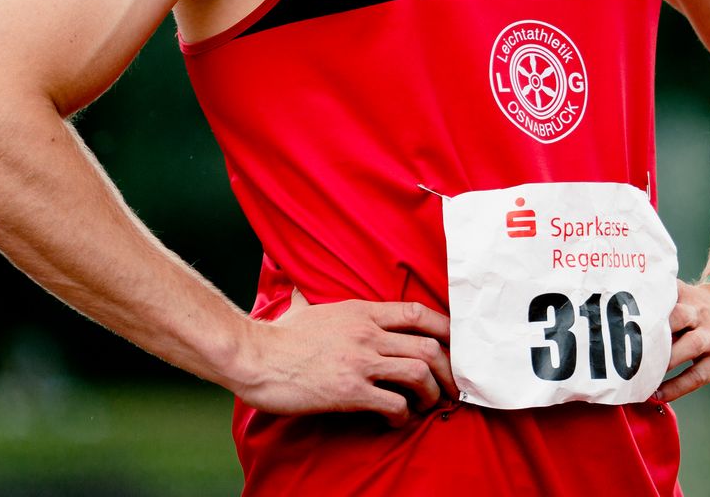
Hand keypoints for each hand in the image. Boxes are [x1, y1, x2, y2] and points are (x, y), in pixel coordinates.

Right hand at [234, 289, 456, 426]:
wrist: (253, 357)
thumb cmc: (276, 336)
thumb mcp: (302, 308)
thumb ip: (312, 300)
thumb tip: (299, 290)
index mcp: (362, 311)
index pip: (418, 313)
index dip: (445, 328)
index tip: (456, 343)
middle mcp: (368, 333)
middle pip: (428, 345)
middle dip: (448, 368)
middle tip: (451, 385)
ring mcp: (361, 361)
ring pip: (418, 373)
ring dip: (430, 393)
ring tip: (426, 405)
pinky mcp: (350, 390)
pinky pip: (393, 402)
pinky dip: (403, 414)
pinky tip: (397, 419)